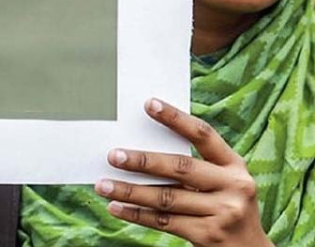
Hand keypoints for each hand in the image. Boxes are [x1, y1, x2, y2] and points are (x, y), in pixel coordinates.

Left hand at [94, 99, 272, 246]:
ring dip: (130, 191)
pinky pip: (164, 221)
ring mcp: (222, 212)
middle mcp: (233, 186)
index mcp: (234, 165)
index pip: (203, 134)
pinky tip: (116, 207)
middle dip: (142, 161)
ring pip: (166, 198)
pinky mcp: (208, 235)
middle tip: (113, 156)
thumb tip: (142, 147)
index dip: (176, 118)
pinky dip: (136, 214)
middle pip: (180, 167)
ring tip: (104, 185)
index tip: (149, 104)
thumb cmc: (225, 206)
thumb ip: (194, 166)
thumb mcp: (221, 181)